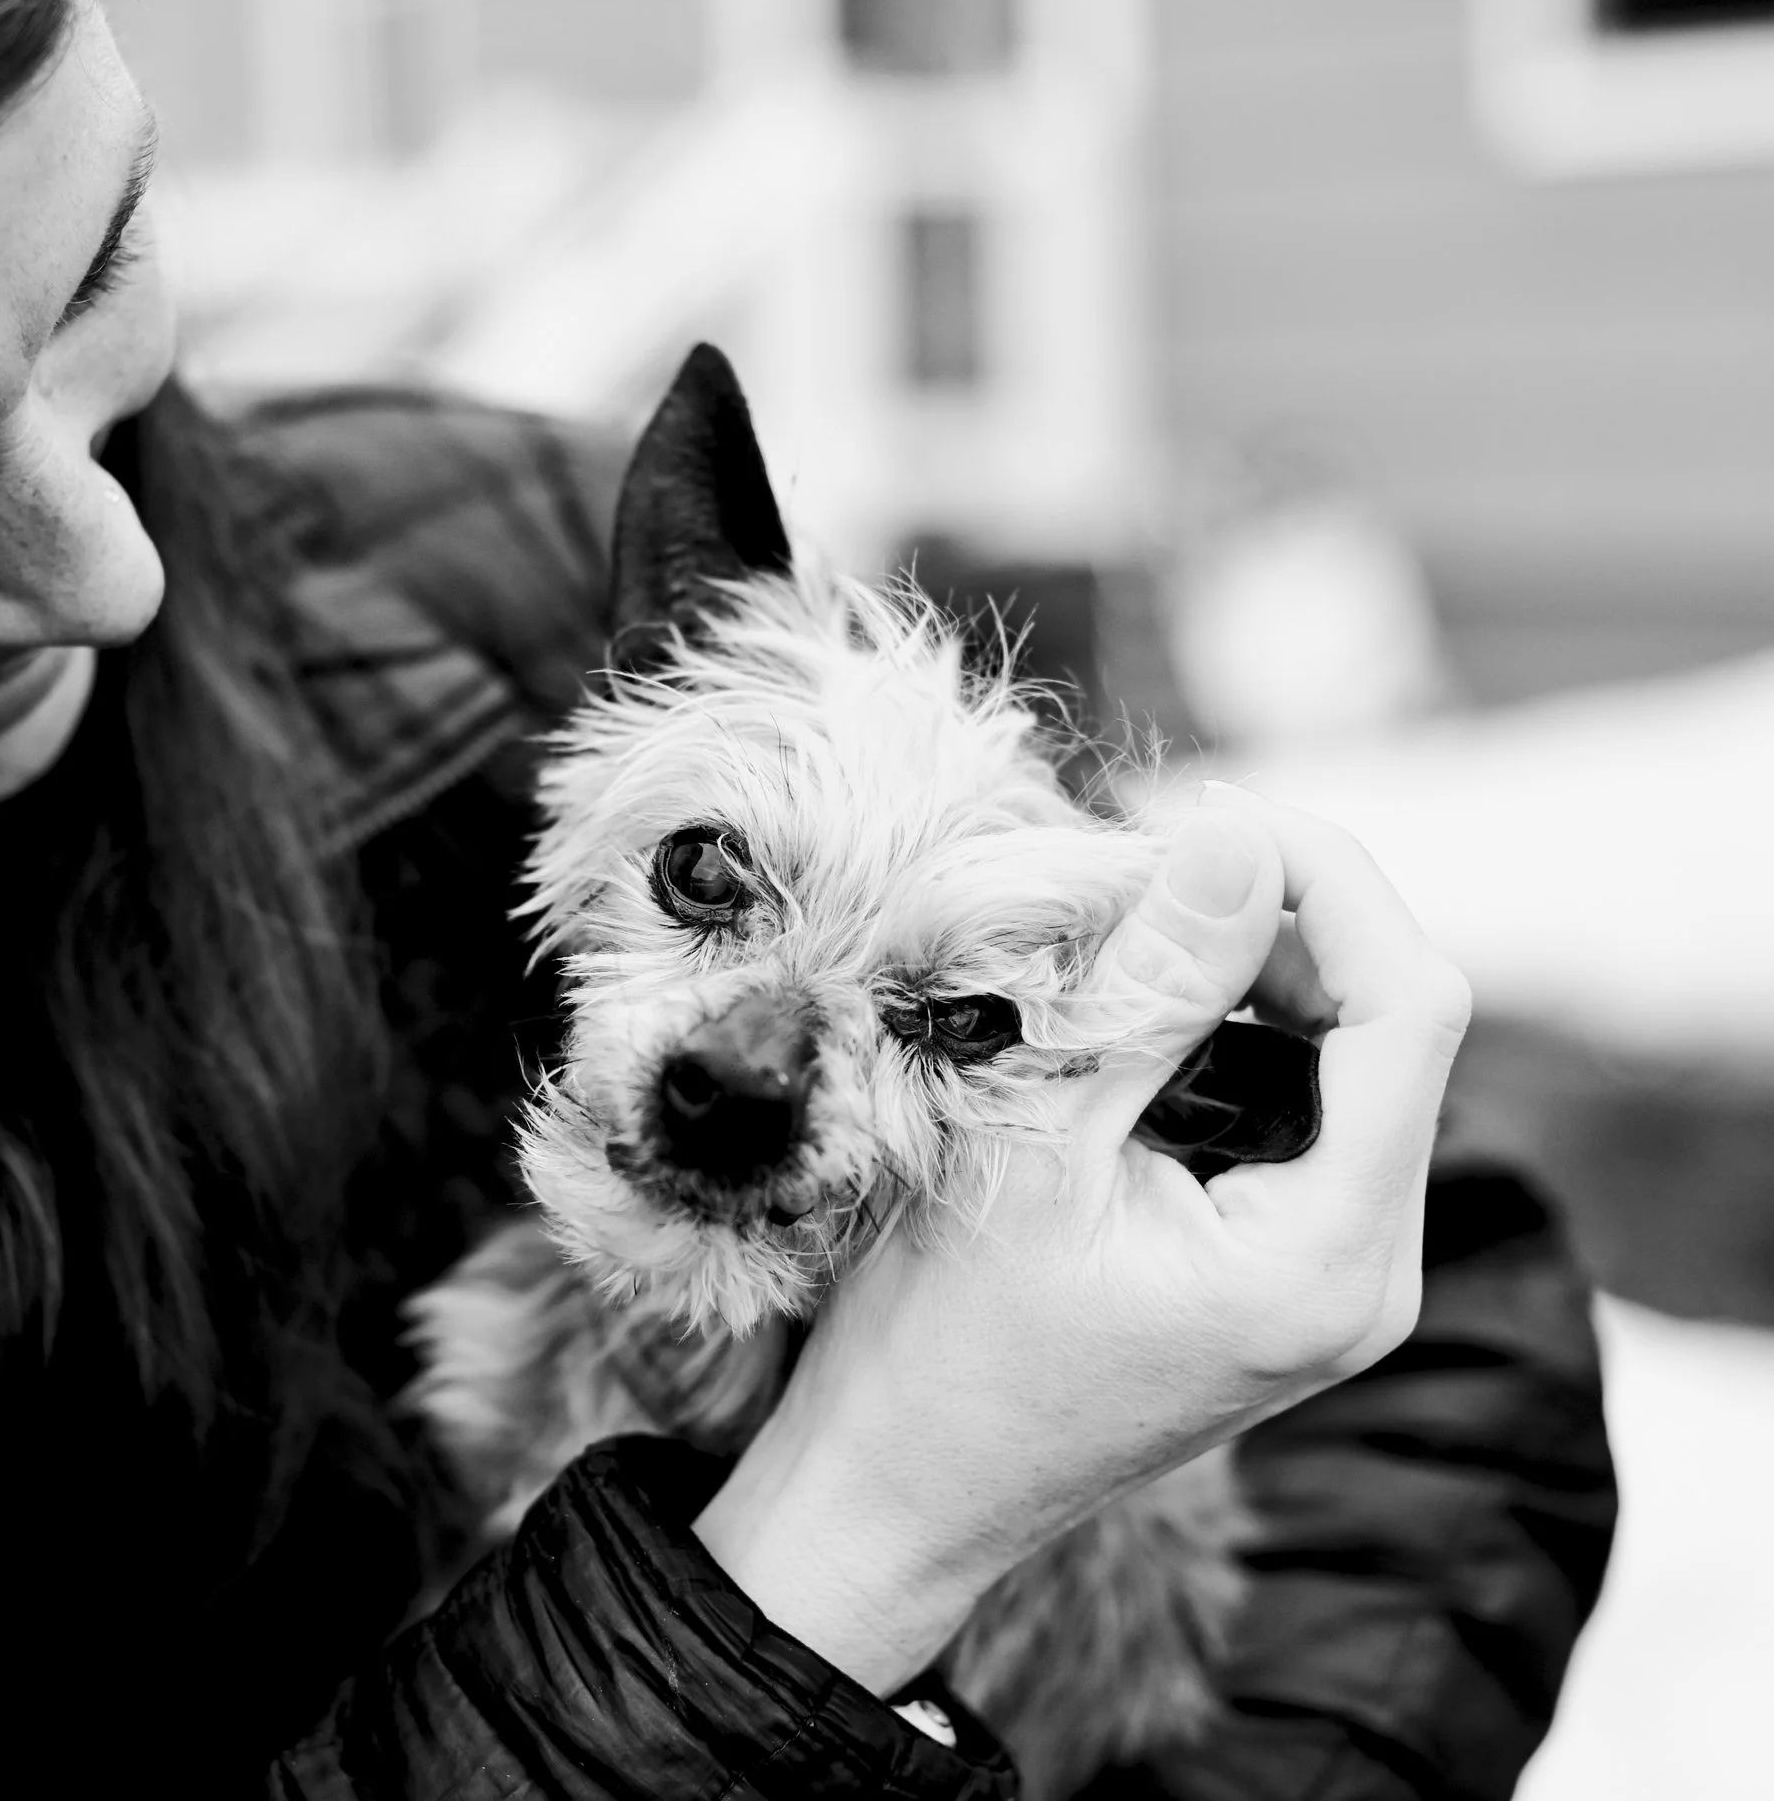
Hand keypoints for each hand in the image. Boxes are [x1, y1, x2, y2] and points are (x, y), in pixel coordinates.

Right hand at [693, 785, 1471, 1694]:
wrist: (898, 1490)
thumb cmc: (939, 1340)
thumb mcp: (1035, 1141)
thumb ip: (1150, 990)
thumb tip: (1232, 840)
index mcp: (1327, 1257)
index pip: (1411, 1007)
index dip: (1329, 883)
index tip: (1201, 821)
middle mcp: (1365, 1275)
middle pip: (1390, 1026)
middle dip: (1276, 923)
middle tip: (1133, 873)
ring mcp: (1332, 1280)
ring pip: (1347, 1062)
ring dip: (1247, 977)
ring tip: (1117, 940)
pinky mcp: (1283, 1272)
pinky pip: (1302, 1116)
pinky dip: (1229, 1044)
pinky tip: (1131, 1022)